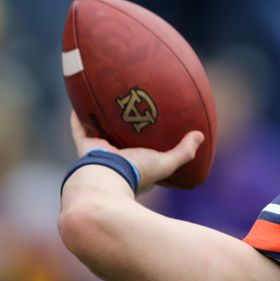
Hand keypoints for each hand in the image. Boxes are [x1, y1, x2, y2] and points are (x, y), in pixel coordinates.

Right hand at [70, 111, 203, 192]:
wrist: (105, 181)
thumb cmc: (136, 174)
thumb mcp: (165, 163)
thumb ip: (183, 152)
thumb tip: (200, 135)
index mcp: (134, 167)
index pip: (144, 154)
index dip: (149, 145)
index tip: (155, 131)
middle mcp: (116, 160)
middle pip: (122, 141)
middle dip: (126, 130)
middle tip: (132, 112)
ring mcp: (99, 154)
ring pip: (102, 133)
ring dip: (104, 120)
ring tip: (109, 102)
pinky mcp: (85, 146)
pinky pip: (80, 127)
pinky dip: (79, 115)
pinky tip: (81, 99)